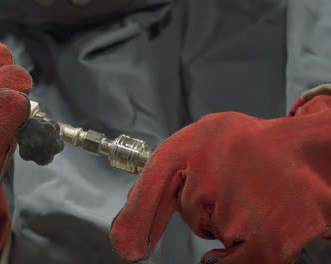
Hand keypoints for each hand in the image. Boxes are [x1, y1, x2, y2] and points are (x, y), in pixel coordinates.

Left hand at [110, 87, 330, 263]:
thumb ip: (166, 173)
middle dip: (207, 204)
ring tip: (255, 192)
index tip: (128, 247)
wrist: (308, 153)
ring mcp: (234, 210)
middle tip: (237, 180)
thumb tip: (135, 224)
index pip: (149, 188)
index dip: (134, 220)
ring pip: (211, 232)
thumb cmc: (251, 146)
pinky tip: (258, 225)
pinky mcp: (264, 241)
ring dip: (228, 221)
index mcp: (188, 147)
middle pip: (188, 212)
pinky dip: (238, 254)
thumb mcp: (202, 140)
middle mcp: (206, 176)